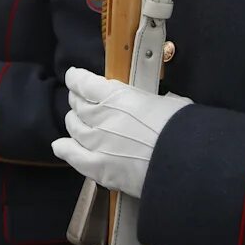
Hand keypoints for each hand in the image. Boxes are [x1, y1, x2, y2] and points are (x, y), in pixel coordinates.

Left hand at [51, 68, 191, 199]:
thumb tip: (160, 104)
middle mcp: (101, 117)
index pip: (85, 83)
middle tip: (79, 101)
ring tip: (75, 121)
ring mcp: (97, 143)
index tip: (73, 77)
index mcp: (117, 96)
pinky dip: (64, 149)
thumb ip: (155, 102)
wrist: (184, 163)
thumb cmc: (182, 130)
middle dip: (77, 101)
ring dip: (73, 123)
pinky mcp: (99, 168)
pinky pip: (73, 155)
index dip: (76, 79)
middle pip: (77, 106)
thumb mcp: (170, 103)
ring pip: (74, 128)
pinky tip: (60, 146)